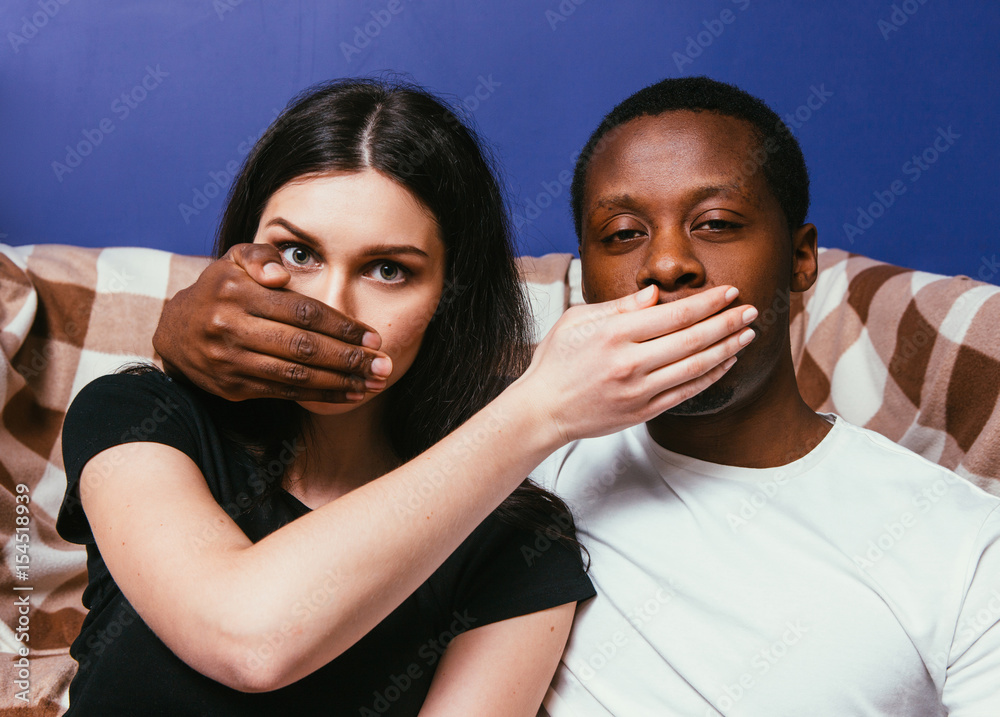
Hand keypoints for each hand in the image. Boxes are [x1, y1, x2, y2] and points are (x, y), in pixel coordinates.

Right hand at [152, 243, 392, 401]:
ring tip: (374, 384)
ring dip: (340, 382)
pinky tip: (348, 394)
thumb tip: (283, 274)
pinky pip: (285, 392)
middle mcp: (232, 329)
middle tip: (384, 366)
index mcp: (238, 293)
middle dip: (349, 359)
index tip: (373, 338)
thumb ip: (262, 257)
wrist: (175, 332)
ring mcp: (232, 361)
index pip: (302, 312)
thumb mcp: (234, 259)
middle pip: (303, 347)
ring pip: (296, 375)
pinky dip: (320, 395)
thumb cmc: (219, 289)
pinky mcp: (234, 387)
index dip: (341, 327)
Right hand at [511, 285, 755, 443]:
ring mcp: (638, 390)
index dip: (707, 302)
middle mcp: (629, 362)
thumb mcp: (577, 320)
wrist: (543, 409)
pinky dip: (711, 376)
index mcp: (613, 333)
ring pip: (696, 366)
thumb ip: (619, 306)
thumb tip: (656, 294)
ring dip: (727, 348)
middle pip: (692, 338)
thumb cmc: (557, 360)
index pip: (674, 314)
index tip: (730, 291)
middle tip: (752, 309)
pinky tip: (726, 362)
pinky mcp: (642, 411)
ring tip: (747, 333)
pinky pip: (686, 392)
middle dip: (727, 322)